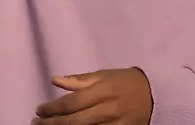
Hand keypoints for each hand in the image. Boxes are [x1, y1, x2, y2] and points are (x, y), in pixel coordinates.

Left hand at [33, 68, 153, 124]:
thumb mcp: (105, 75)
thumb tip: (55, 80)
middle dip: (52, 124)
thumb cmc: (127, 82)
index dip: (52, 109)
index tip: (38, 110)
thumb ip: (80, 80)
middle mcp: (109, 108)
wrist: (158, 95)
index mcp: (103, 90)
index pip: (72, 103)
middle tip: (36, 124)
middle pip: (74, 121)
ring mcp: (116, 124)